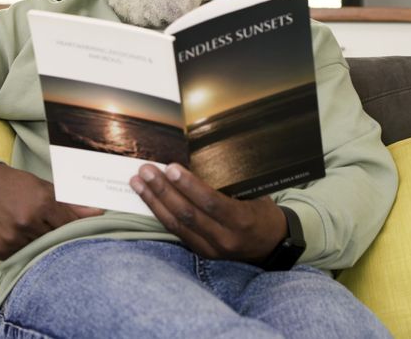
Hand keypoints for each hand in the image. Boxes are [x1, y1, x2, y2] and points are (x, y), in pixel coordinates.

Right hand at [0, 163, 103, 259]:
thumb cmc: (14, 184)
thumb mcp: (43, 188)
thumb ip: (71, 204)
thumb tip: (99, 213)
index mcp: (42, 203)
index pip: (69, 226)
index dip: (73, 227)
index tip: (75, 228)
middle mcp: (26, 222)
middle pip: (55, 240)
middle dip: (58, 237)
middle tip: (53, 232)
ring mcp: (11, 238)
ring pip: (38, 251)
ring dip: (40, 245)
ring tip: (34, 233)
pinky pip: (19, 257)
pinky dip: (22, 250)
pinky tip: (19, 237)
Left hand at [130, 163, 286, 263]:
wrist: (272, 245)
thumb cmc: (262, 212)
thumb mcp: (255, 194)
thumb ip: (231, 182)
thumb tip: (201, 157)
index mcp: (242, 220)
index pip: (210, 202)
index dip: (189, 186)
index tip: (171, 168)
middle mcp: (225, 238)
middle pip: (188, 214)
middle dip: (163, 191)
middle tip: (145, 171)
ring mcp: (211, 249)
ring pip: (177, 225)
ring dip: (154, 202)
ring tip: (138, 183)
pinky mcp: (202, 253)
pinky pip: (177, 232)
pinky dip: (160, 214)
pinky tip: (148, 199)